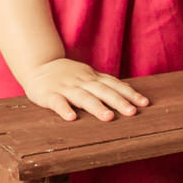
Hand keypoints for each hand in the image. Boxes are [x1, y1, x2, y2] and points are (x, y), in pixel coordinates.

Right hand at [21, 58, 149, 122]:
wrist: (38, 64)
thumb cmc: (67, 74)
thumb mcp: (88, 76)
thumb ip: (105, 84)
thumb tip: (130, 93)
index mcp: (92, 78)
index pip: (114, 85)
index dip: (129, 93)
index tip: (145, 103)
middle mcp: (82, 81)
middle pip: (103, 91)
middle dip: (118, 101)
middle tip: (132, 112)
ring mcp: (66, 87)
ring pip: (83, 97)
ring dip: (96, 107)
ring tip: (108, 117)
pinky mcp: (49, 95)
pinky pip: (57, 102)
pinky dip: (64, 110)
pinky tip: (71, 118)